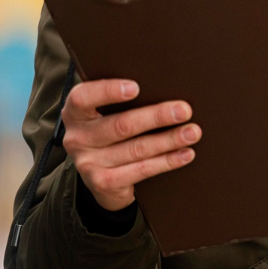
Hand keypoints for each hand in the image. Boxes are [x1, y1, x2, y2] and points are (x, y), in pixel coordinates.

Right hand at [61, 79, 199, 211]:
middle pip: (121, 125)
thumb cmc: (111, 134)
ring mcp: (88, 163)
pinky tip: (186, 154)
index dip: (108, 91)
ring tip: (192, 132)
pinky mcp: (103, 183)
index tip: (136, 87)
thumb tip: (165, 86)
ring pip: (137, 148)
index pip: (83, 97)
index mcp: (75, 113)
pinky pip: (141, 170)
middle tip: (184, 110)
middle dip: (157, 116)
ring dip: (169, 139)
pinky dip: (167, 161)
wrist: (102, 179)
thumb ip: (122, 102)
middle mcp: (77, 138)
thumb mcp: (106, 116)